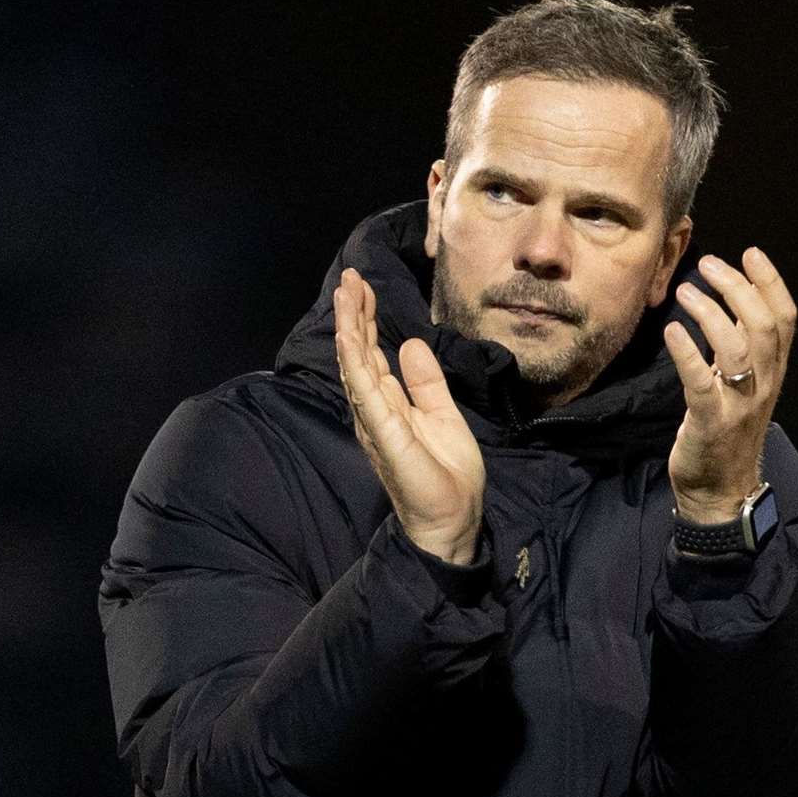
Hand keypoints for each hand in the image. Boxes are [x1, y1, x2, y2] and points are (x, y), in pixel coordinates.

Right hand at [334, 267, 483, 564]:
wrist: (454, 519)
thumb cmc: (447, 475)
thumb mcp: (443, 415)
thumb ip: (425, 382)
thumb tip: (409, 344)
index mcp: (390, 406)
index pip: (372, 355)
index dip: (366, 320)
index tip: (363, 287)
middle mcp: (374, 411)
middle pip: (358, 354)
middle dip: (352, 315)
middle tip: (349, 277)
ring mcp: (375, 422)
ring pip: (355, 366)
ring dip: (348, 328)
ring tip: (344, 293)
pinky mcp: (384, 435)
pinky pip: (365, 393)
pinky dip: (354, 362)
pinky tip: (348, 336)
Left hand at [662, 248, 796, 522]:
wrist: (721, 490)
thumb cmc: (726, 432)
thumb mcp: (743, 386)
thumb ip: (741, 348)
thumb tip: (730, 302)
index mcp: (774, 372)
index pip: (785, 319)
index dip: (771, 282)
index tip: (751, 253)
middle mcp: (764, 384)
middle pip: (763, 325)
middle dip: (738, 287)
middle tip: (709, 264)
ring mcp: (739, 404)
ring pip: (737, 348)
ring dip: (711, 312)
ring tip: (687, 290)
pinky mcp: (710, 422)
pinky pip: (700, 381)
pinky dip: (687, 351)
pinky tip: (672, 329)